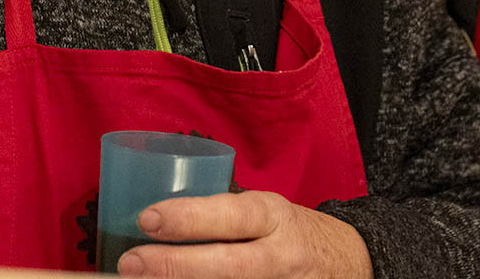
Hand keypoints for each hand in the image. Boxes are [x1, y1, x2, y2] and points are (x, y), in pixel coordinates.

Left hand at [114, 190, 372, 278]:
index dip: (189, 218)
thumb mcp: (265, 213)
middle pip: (226, 266)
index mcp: (274, 218)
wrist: (348, 265)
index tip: (147, 219)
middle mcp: (280, 257)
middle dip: (174, 266)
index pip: (231, 215)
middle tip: (130, 264)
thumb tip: (154, 223)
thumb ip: (223, 217)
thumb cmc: (289, 233)